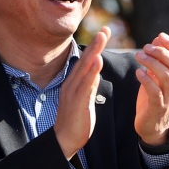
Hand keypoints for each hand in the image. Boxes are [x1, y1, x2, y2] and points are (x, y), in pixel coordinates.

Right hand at [54, 27, 108, 159]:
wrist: (64, 139)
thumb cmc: (75, 122)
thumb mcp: (84, 100)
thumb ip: (89, 86)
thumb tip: (95, 73)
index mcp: (73, 84)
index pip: (85, 63)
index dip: (95, 48)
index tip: (103, 34)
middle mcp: (71, 84)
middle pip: (84, 60)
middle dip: (95, 44)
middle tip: (105, 29)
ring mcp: (73, 92)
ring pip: (84, 68)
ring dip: (94, 51)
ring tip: (102, 37)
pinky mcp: (77, 100)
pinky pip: (85, 83)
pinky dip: (91, 71)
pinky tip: (97, 60)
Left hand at [135, 33, 168, 144]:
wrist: (152, 126)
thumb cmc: (152, 100)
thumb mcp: (155, 78)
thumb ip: (156, 61)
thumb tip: (156, 40)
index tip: (159, 36)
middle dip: (162, 53)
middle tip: (146, 46)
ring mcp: (168, 96)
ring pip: (166, 77)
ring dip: (153, 64)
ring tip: (139, 55)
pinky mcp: (157, 106)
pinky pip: (156, 92)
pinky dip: (147, 80)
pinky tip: (138, 72)